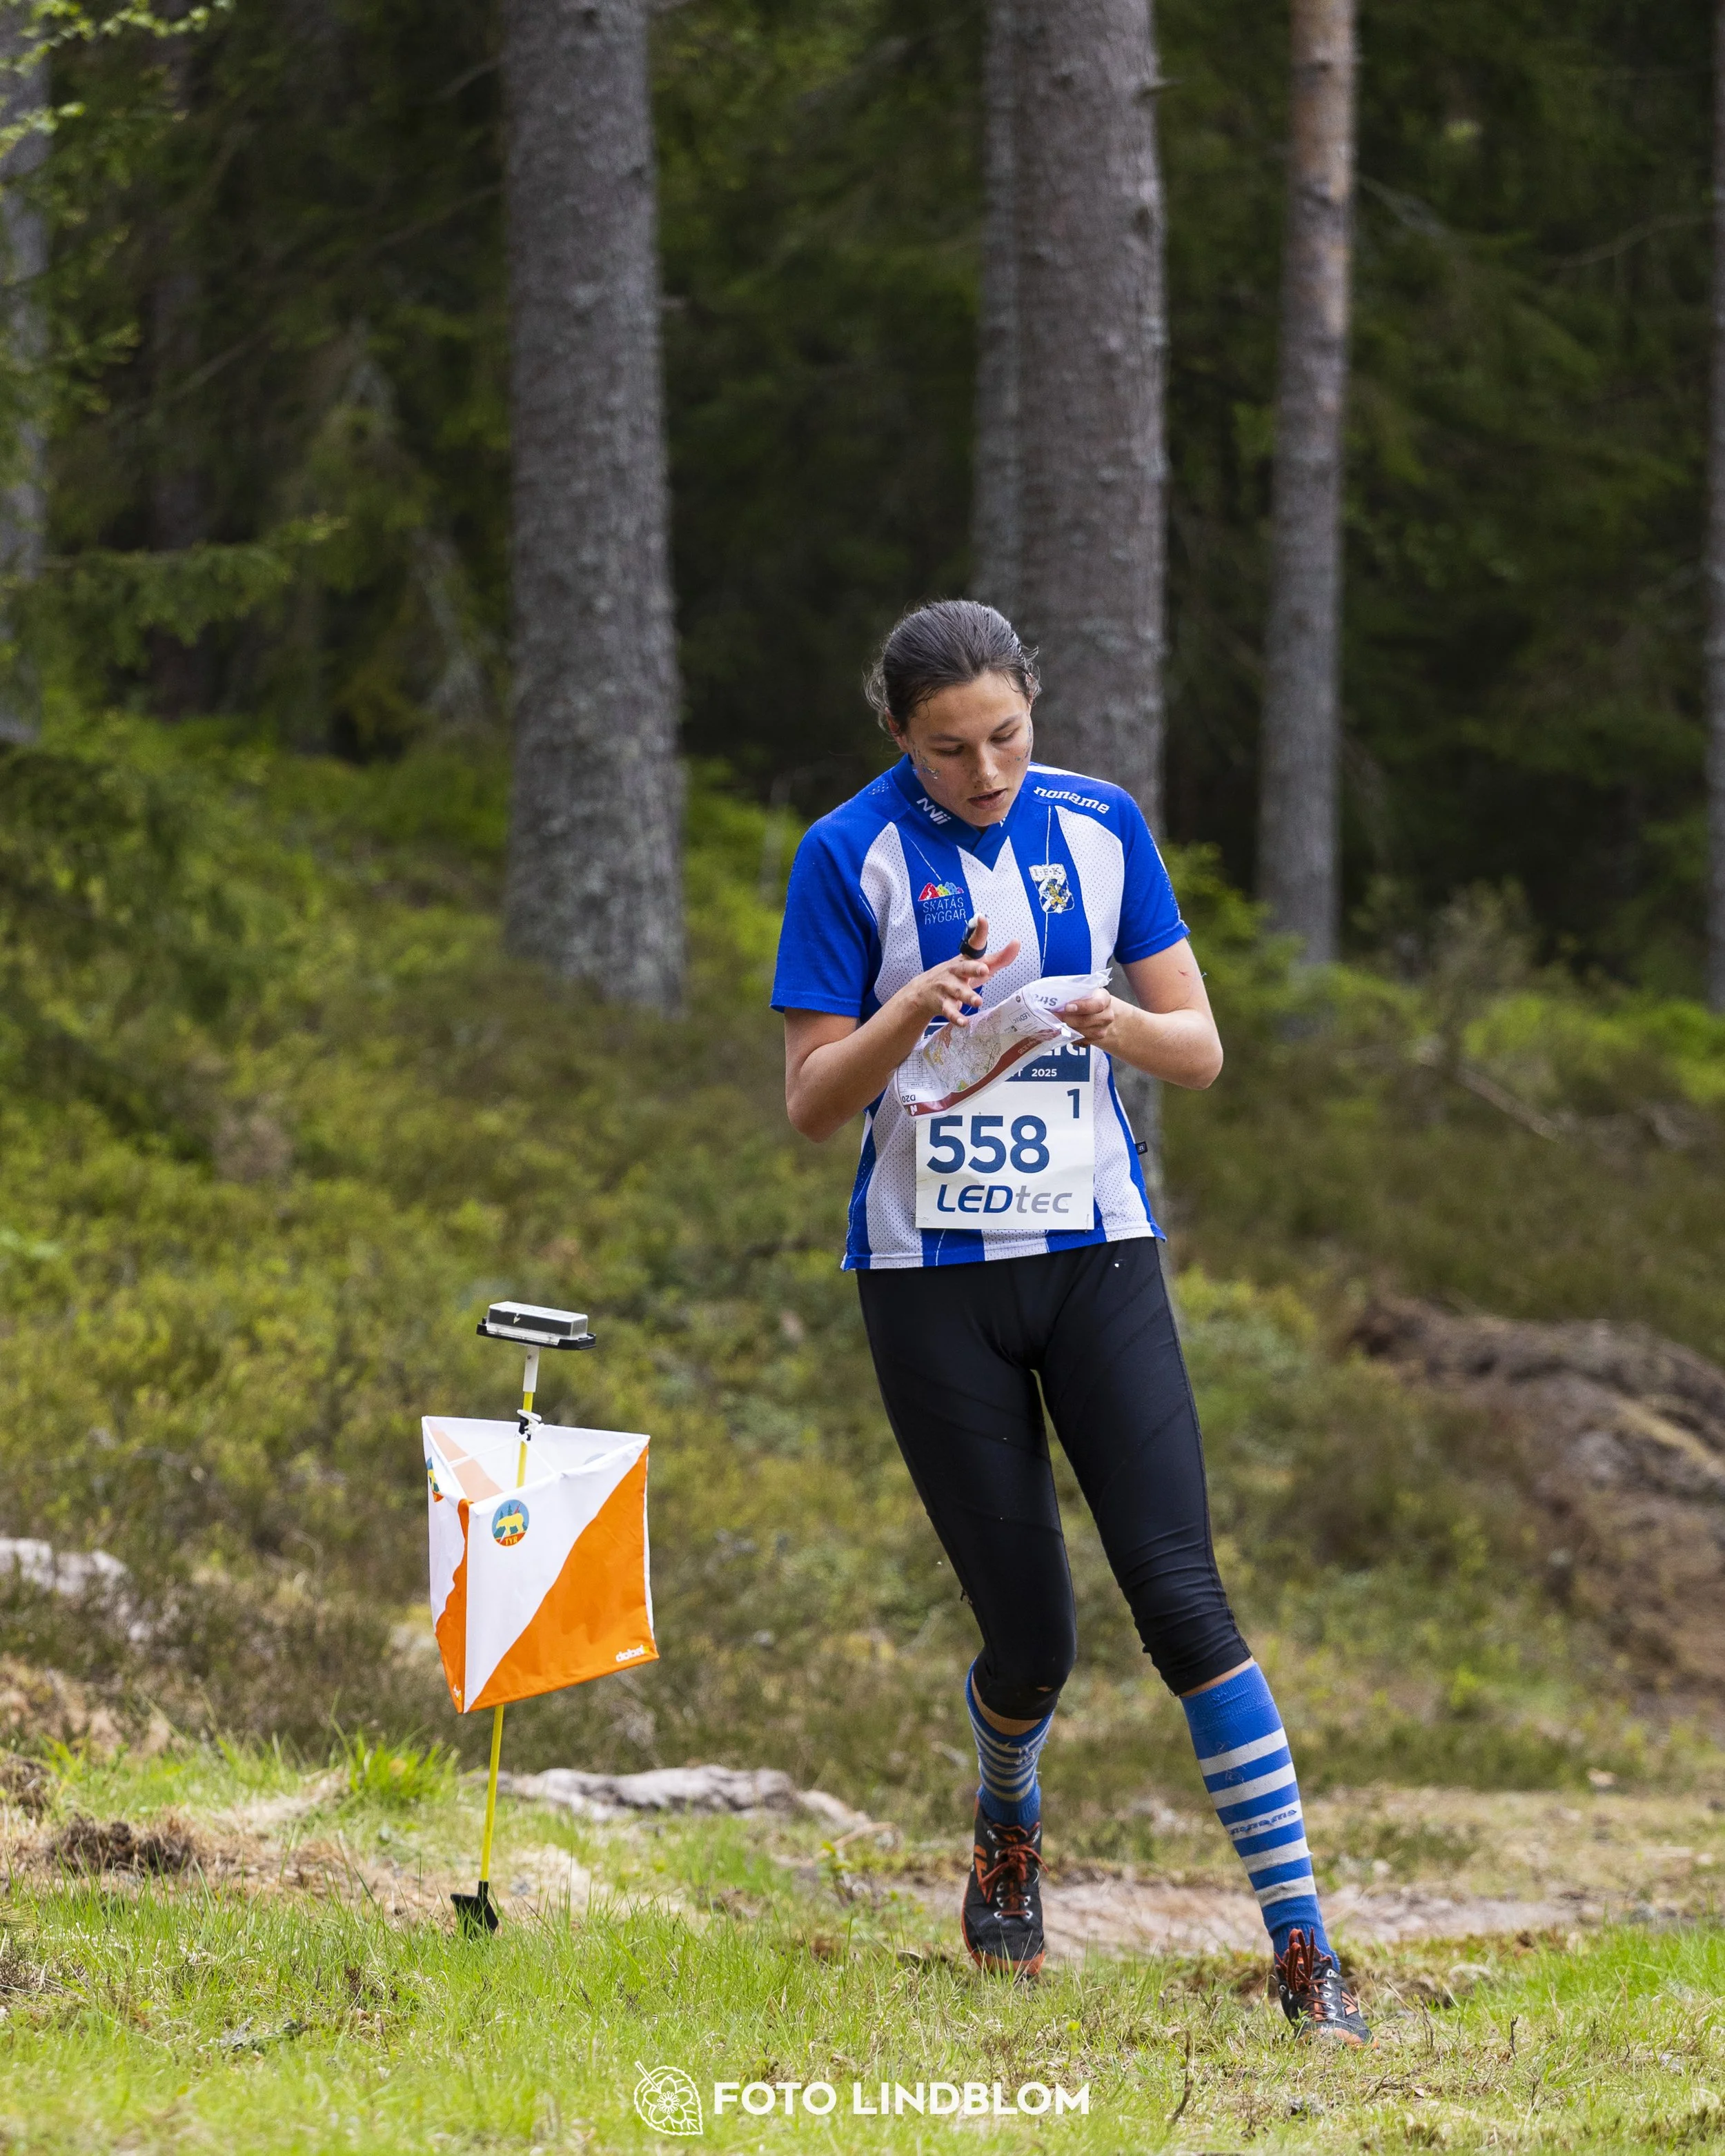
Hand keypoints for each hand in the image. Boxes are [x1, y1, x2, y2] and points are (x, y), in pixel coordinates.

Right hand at [899, 918, 1021, 1026]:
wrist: (923, 993)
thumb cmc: (957, 977)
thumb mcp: (976, 966)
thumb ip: (999, 959)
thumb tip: (1017, 943)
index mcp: (966, 959)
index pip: (974, 943)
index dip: (980, 931)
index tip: (982, 918)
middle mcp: (956, 971)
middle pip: (965, 968)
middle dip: (974, 969)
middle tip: (984, 970)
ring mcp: (948, 987)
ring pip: (958, 992)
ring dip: (968, 997)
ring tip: (977, 1002)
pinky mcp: (943, 1004)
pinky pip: (950, 1011)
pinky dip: (956, 1018)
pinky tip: (963, 1023)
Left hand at [1056, 990, 1130, 1051]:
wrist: (1099, 1012)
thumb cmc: (1087, 998)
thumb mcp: (1084, 990)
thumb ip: (1073, 992)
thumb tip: (1053, 996)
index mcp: (1104, 998)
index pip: (1097, 1004)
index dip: (1082, 1006)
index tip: (1067, 1007)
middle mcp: (1106, 1015)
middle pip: (1088, 1020)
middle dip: (1069, 1019)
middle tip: (1055, 1016)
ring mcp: (1102, 1029)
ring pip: (1084, 1033)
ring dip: (1068, 1028)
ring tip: (1055, 1022)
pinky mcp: (1095, 1040)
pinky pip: (1081, 1041)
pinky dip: (1070, 1036)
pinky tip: (1062, 1030)